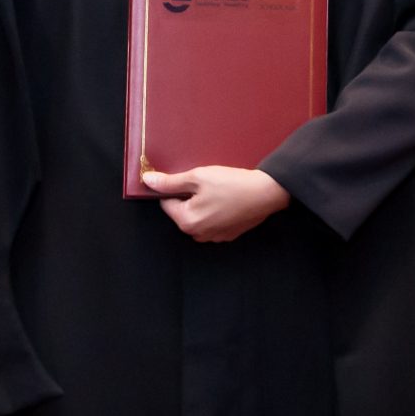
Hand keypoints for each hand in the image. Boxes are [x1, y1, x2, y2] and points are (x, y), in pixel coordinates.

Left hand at [140, 165, 290, 242]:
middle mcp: (198, 235)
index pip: (166, 202)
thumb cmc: (232, 184)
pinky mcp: (227, 235)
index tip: (190, 179)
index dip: (176, 187)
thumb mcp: (198, 177)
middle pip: (182, 211)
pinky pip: (212, 221)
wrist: (267, 193)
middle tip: (206, 183)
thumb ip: (170, 182)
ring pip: (198, 216)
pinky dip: (216, 211)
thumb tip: (147, 181)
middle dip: (190, 196)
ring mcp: (214, 237)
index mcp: (187, 222)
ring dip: (203, 204)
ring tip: (219, 191)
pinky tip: (227, 199)